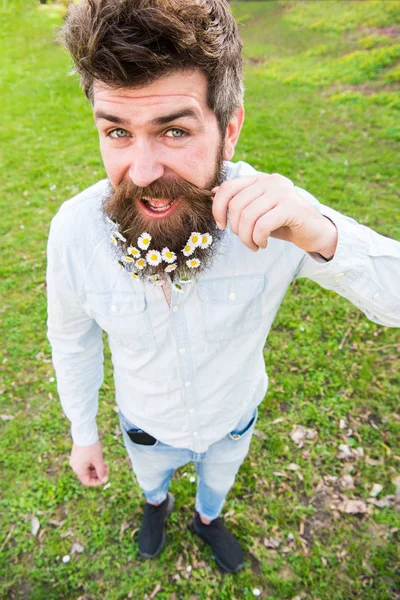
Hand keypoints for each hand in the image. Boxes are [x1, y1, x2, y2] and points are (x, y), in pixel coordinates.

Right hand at [70, 440, 108, 486]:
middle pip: (87, 475)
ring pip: (87, 468)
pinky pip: (85, 463)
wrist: (85, 432)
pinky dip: (93, 462)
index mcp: (78, 470)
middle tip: (108, 469)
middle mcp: (75, 466)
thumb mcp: (98, 460)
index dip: (97, 482)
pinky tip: (100, 459)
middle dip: (98, 473)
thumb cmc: (91, 447)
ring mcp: (75, 460)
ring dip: (97, 467)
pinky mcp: (77, 455)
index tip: (105, 478)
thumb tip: (105, 480)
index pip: (87, 481)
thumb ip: (101, 471)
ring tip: (106, 463)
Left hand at [212, 173, 337, 258]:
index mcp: (259, 179)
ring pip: (248, 216)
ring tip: (254, 245)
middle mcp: (270, 181)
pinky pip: (263, 225)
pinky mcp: (291, 207)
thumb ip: (239, 202)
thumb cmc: (282, 223)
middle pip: (236, 205)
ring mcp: (282, 192)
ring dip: (247, 238)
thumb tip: (212, 194)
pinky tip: (264, 244)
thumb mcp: (257, 212)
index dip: (218, 208)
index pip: (228, 188)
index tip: (221, 226)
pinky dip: (258, 239)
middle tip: (246, 240)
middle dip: (236, 229)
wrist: (313, 232)